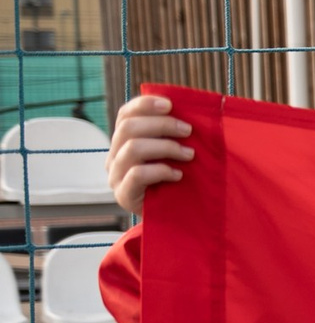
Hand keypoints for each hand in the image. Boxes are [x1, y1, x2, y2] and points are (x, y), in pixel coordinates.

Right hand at [106, 93, 192, 211]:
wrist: (169, 218)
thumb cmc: (175, 179)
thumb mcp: (172, 154)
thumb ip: (173, 135)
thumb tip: (193, 113)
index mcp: (124, 140)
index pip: (125, 114)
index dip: (145, 105)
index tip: (170, 104)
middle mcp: (114, 155)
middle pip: (128, 128)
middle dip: (162, 124)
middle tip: (188, 131)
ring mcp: (115, 175)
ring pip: (133, 148)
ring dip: (166, 147)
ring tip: (189, 155)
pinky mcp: (123, 194)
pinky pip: (138, 174)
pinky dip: (161, 170)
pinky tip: (178, 174)